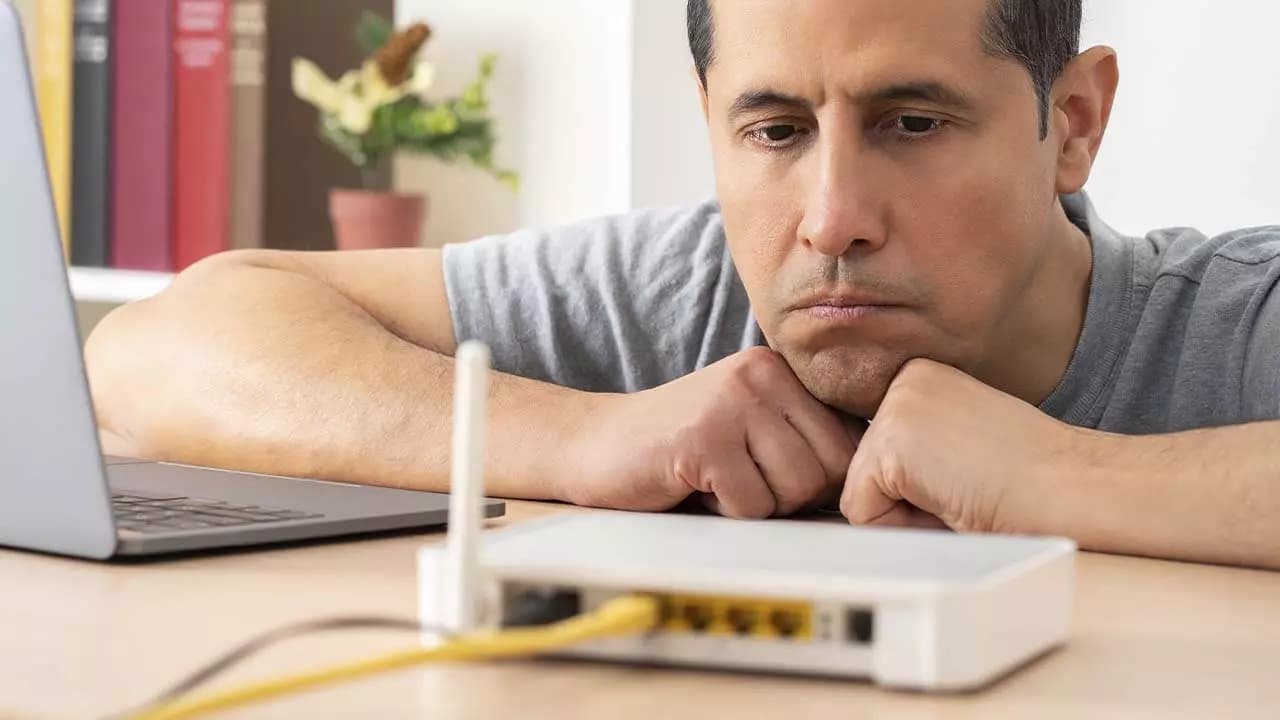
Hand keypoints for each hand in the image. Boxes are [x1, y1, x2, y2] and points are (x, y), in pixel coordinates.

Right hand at [564, 347, 857, 517]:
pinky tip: (695, 486)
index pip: (847, 440)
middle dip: (790, 496)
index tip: (775, 477)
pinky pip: (751, 506)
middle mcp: (761, 375)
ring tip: (718, 479)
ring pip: (794, 490)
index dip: (819, 479)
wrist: (595, 445)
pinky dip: (724, 512)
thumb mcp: (750, 427)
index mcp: (779, 370)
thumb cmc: (680, 449)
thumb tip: (873, 479)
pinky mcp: (703, 438)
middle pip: (827, 469)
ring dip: (756, 505)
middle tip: (741, 481)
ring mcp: (731, 402)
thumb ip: (803, 439)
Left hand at [840, 359, 1089, 533]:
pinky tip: (951, 499)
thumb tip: (865, 486)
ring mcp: (895, 404)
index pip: (877, 453)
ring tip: (961, 493)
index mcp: (922, 379)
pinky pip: (861, 511)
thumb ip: (915, 453)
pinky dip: (903, 527)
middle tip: (967, 488)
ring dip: (909, 516)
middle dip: (909, 502)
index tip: (968, 477)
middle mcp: (904, 380)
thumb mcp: (958, 450)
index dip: (918, 488)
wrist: (1073, 488)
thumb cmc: (1032, 484)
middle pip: (862, 472)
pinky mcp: (891, 439)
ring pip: (860, 493)